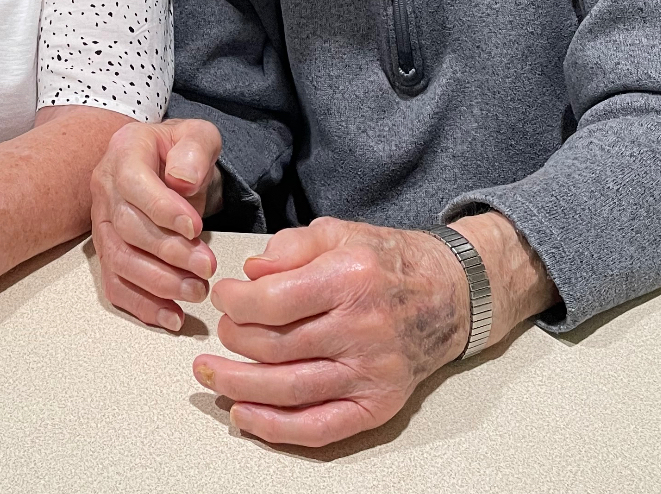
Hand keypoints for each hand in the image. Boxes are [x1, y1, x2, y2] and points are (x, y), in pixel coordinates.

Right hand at [91, 119, 223, 331]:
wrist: (171, 166)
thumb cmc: (184, 152)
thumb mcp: (199, 135)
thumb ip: (195, 149)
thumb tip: (183, 180)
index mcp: (124, 151)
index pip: (133, 183)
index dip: (162, 209)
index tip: (195, 228)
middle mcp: (105, 186)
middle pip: (127, 227)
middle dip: (170, 253)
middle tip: (207, 267)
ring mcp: (101, 221)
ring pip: (119, 260)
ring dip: (159, 283)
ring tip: (196, 291)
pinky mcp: (107, 251)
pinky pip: (115, 284)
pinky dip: (142, 305)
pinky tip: (172, 316)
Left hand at [191, 218, 468, 447]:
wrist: (449, 294)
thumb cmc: (387, 261)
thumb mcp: (338, 232)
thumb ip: (290, 247)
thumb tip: (250, 272)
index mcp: (350, 278)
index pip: (275, 301)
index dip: (235, 302)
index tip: (222, 296)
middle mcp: (363, 329)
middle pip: (276, 346)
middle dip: (234, 340)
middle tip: (221, 331)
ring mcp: (372, 372)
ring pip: (290, 390)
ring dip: (239, 387)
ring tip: (211, 375)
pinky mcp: (378, 404)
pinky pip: (320, 427)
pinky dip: (276, 427)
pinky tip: (244, 415)